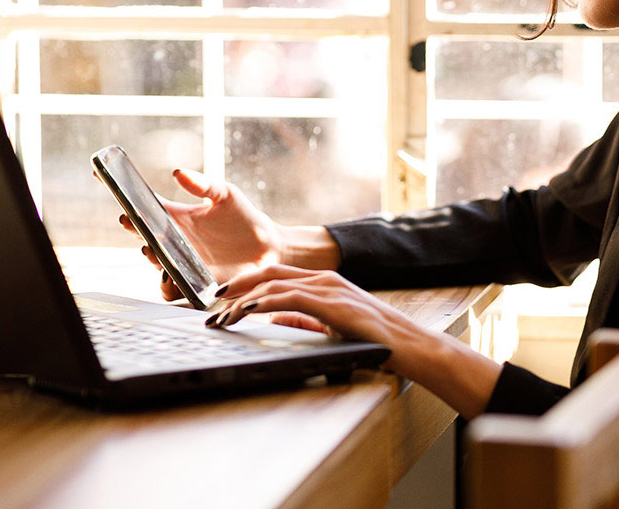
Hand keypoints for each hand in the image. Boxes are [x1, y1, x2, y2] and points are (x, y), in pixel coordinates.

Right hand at [116, 168, 285, 301]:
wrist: (267, 247)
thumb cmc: (243, 217)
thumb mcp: (224, 194)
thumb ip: (202, 184)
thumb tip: (178, 172)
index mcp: (175, 217)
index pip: (142, 203)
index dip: (122, 191)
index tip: (100, 175)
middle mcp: (172, 240)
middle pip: (142, 234)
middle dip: (131, 226)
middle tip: (128, 218)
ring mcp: (179, 262)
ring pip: (153, 262)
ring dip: (148, 255)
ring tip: (150, 247)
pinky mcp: (192, 282)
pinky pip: (171, 288)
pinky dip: (167, 284)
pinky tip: (171, 275)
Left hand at [205, 265, 502, 418]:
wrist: (408, 346)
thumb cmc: (373, 341)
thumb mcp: (329, 328)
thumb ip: (301, 320)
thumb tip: (272, 318)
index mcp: (322, 283)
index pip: (275, 276)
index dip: (245, 284)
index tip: (222, 298)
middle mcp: (322, 279)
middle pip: (267, 273)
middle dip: (235, 286)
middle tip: (210, 303)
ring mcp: (327, 287)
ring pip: (272, 284)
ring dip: (242, 299)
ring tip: (220, 315)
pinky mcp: (330, 302)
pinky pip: (287, 298)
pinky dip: (262, 303)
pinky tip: (245, 312)